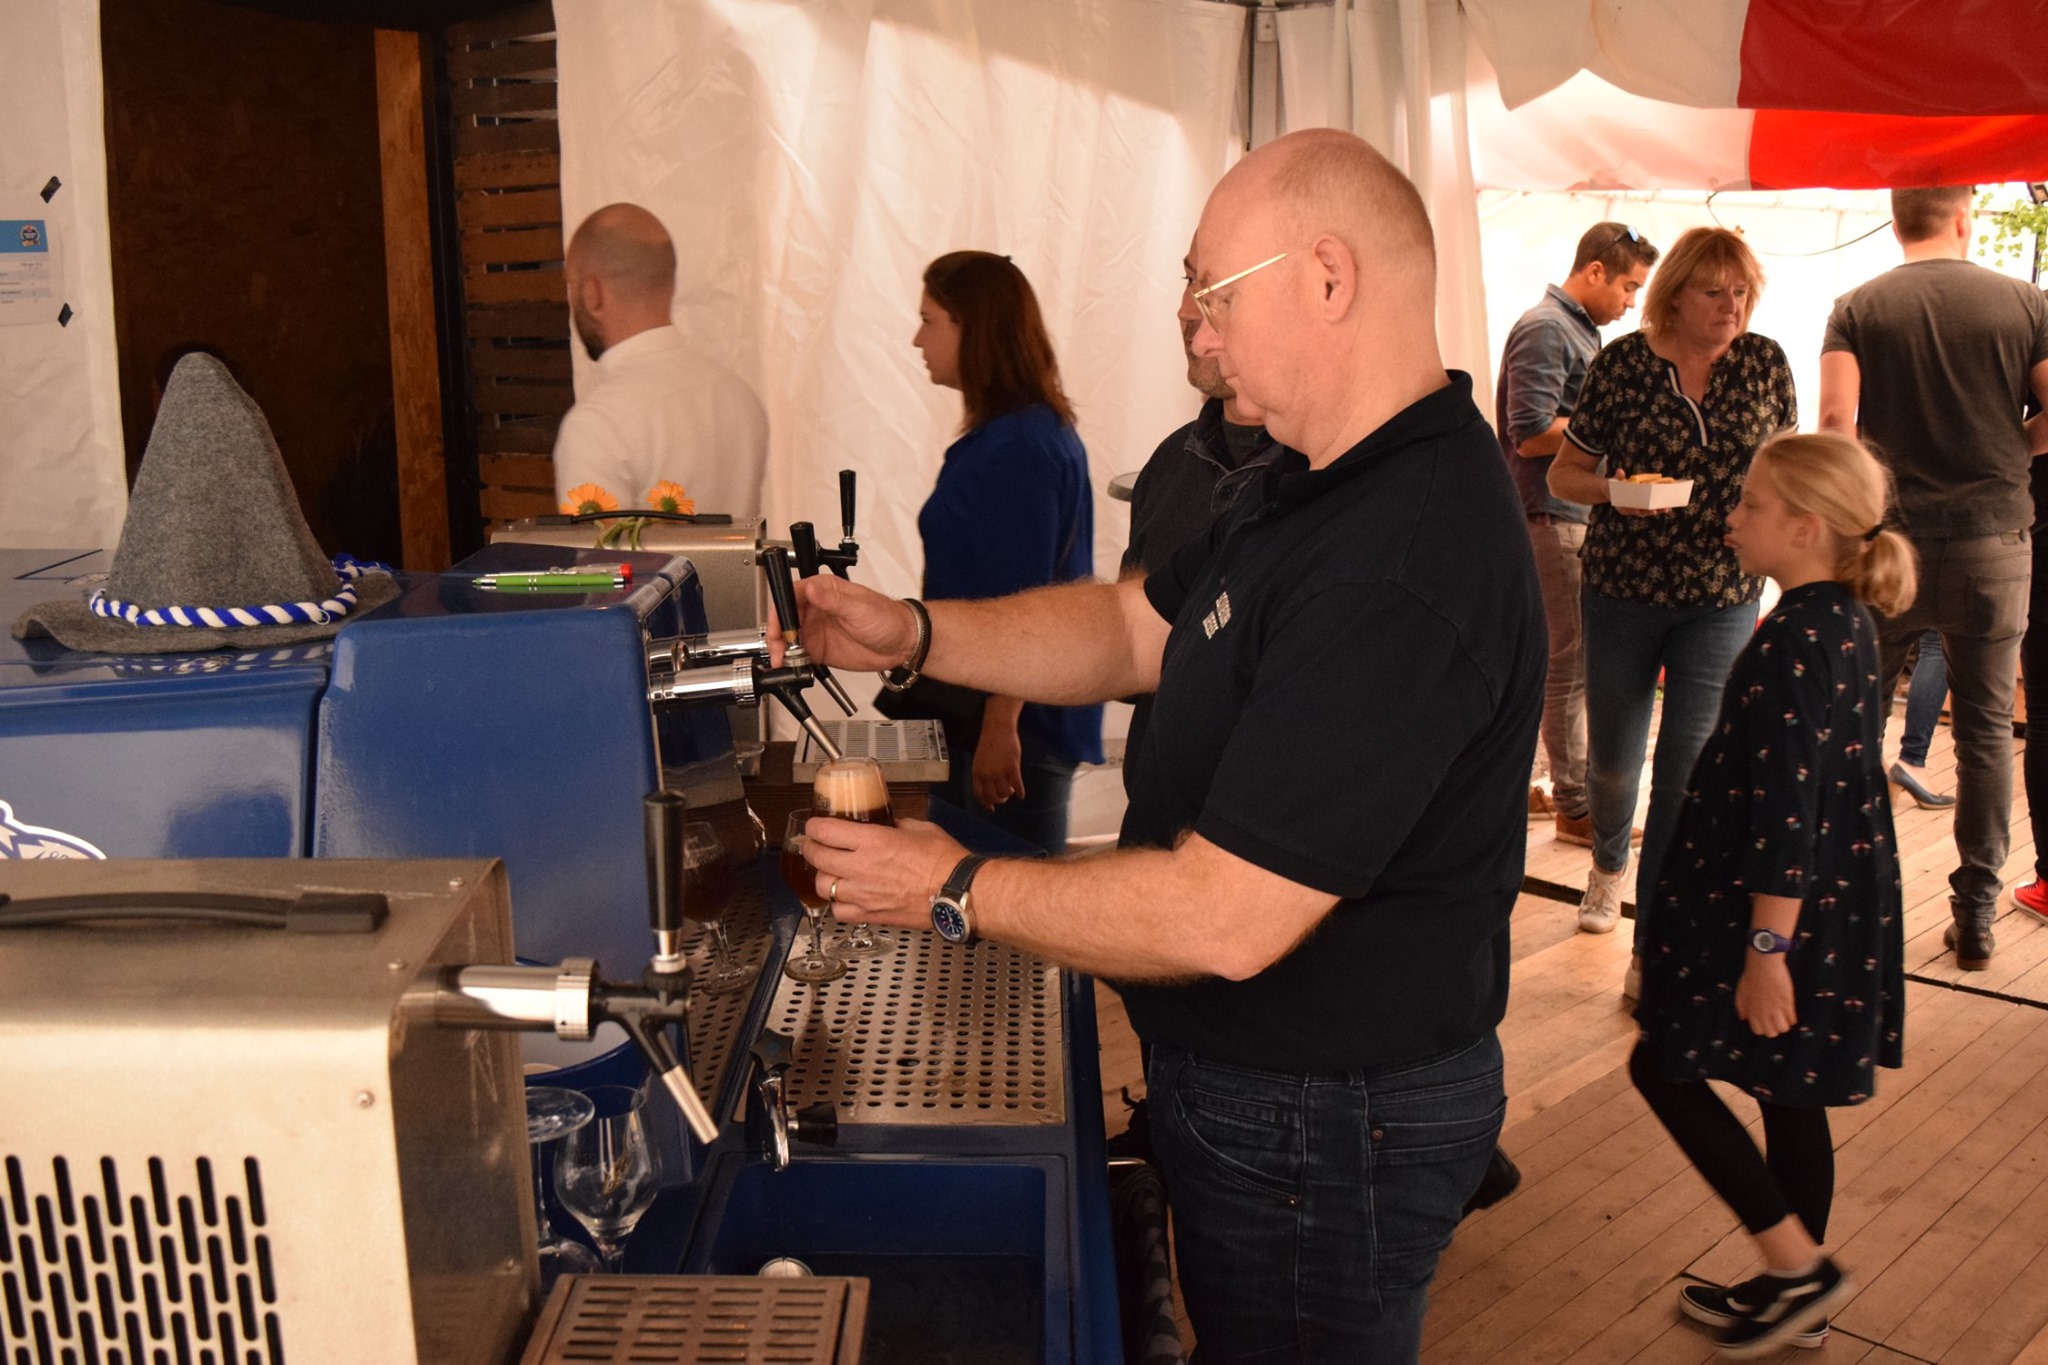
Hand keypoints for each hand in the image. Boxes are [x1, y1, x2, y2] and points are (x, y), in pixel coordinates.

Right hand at [789, 575, 919, 671]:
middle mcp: (816, 608)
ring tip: (783, 661)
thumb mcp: (859, 607)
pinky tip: (792, 666)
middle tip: (778, 649)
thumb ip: (832, 600)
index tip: (778, 627)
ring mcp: (816, 629)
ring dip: (781, 649)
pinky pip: (798, 655)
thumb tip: (811, 589)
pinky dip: (791, 661)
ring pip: (788, 638)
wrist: (902, 643)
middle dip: (776, 634)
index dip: (780, 611)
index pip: (791, 595)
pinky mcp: (819, 649)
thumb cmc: (887, 618)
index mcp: (823, 590)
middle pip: (784, 618)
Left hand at [801, 814, 963, 928]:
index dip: (814, 827)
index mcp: (873, 841)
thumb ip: (895, 825)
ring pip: (823, 886)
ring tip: (831, 872)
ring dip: (824, 876)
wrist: (958, 892)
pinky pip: (839, 911)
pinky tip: (846, 897)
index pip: (825, 831)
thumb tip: (888, 825)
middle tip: (814, 845)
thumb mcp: (919, 828)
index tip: (814, 826)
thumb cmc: (945, 861)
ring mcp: (863, 894)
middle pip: (816, 857)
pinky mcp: (870, 915)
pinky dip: (838, 904)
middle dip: (810, 848)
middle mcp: (861, 867)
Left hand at [973, 731, 1025, 810]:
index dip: (985, 804)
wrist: (997, 728)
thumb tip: (989, 788)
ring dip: (1009, 794)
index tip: (991, 809)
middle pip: (992, 796)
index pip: (979, 794)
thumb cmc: (989, 743)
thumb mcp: (980, 760)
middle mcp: (987, 774)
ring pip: (1005, 793)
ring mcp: (1000, 771)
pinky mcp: (1012, 767)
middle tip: (1004, 797)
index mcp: (977, 772)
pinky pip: (1017, 785)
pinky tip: (1022, 795)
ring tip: (1012, 789)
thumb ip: (982, 774)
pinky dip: (1020, 792)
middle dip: (999, 800)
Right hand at [1608, 468, 1675, 517]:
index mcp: (1620, 506)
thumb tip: (1620, 471)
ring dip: (1657, 511)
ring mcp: (1636, 509)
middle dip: (1648, 511)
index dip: (1632, 510)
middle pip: (1640, 512)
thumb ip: (1618, 477)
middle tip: (1655, 511)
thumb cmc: (1613, 486)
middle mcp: (1629, 510)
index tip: (1638, 510)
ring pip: (1647, 512)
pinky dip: (1658, 508)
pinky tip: (1667, 506)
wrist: (1612, 491)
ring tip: (1666, 509)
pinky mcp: (1643, 507)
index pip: (1627, 510)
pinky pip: (1651, 508)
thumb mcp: (1613, 481)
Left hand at [1735, 954, 1796, 1037]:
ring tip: (1784, 1018)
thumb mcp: (1741, 992)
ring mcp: (1775, 1009)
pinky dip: (1792, 1018)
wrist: (1763, 965)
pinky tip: (1790, 1014)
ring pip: (1783, 1029)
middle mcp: (1763, 1013)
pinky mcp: (1787, 1003)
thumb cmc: (1751, 977)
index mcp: (1751, 1011)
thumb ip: (1742, 1007)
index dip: (1763, 1027)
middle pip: (1771, 1033)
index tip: (1766, 1022)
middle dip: (1774, 1028)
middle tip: (1776, 1021)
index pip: (1758, 1030)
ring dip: (1785, 1025)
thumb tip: (1743, 1018)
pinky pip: (1792, 1019)